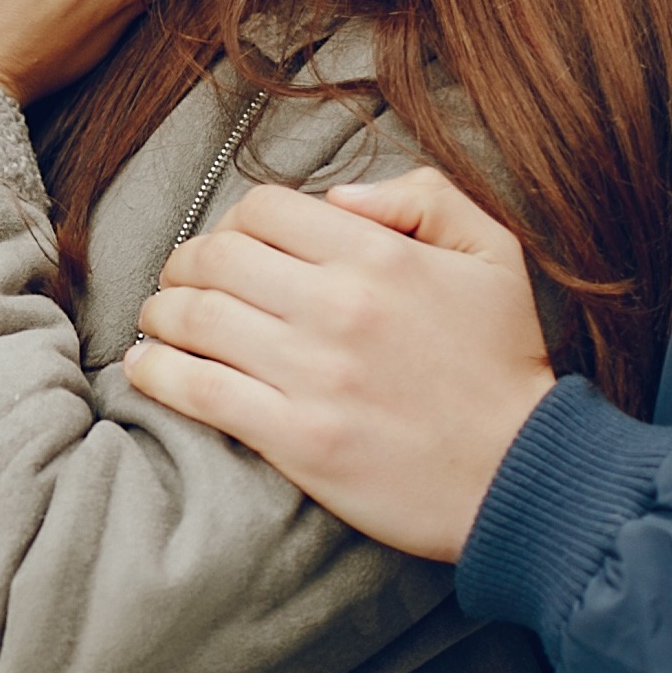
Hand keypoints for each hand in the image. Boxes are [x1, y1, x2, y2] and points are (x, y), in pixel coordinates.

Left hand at [125, 168, 553, 559]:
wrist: (525, 474)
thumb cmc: (508, 364)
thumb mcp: (494, 254)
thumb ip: (423, 199)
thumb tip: (339, 198)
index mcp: (381, 257)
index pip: (266, 210)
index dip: (236, 222)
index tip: (232, 245)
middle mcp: (340, 308)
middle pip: (217, 259)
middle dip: (185, 264)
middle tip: (180, 281)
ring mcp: (314, 376)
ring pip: (196, 320)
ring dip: (160, 313)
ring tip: (157, 321)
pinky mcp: (298, 440)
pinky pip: (200, 391)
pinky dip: (157, 373)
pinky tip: (146, 368)